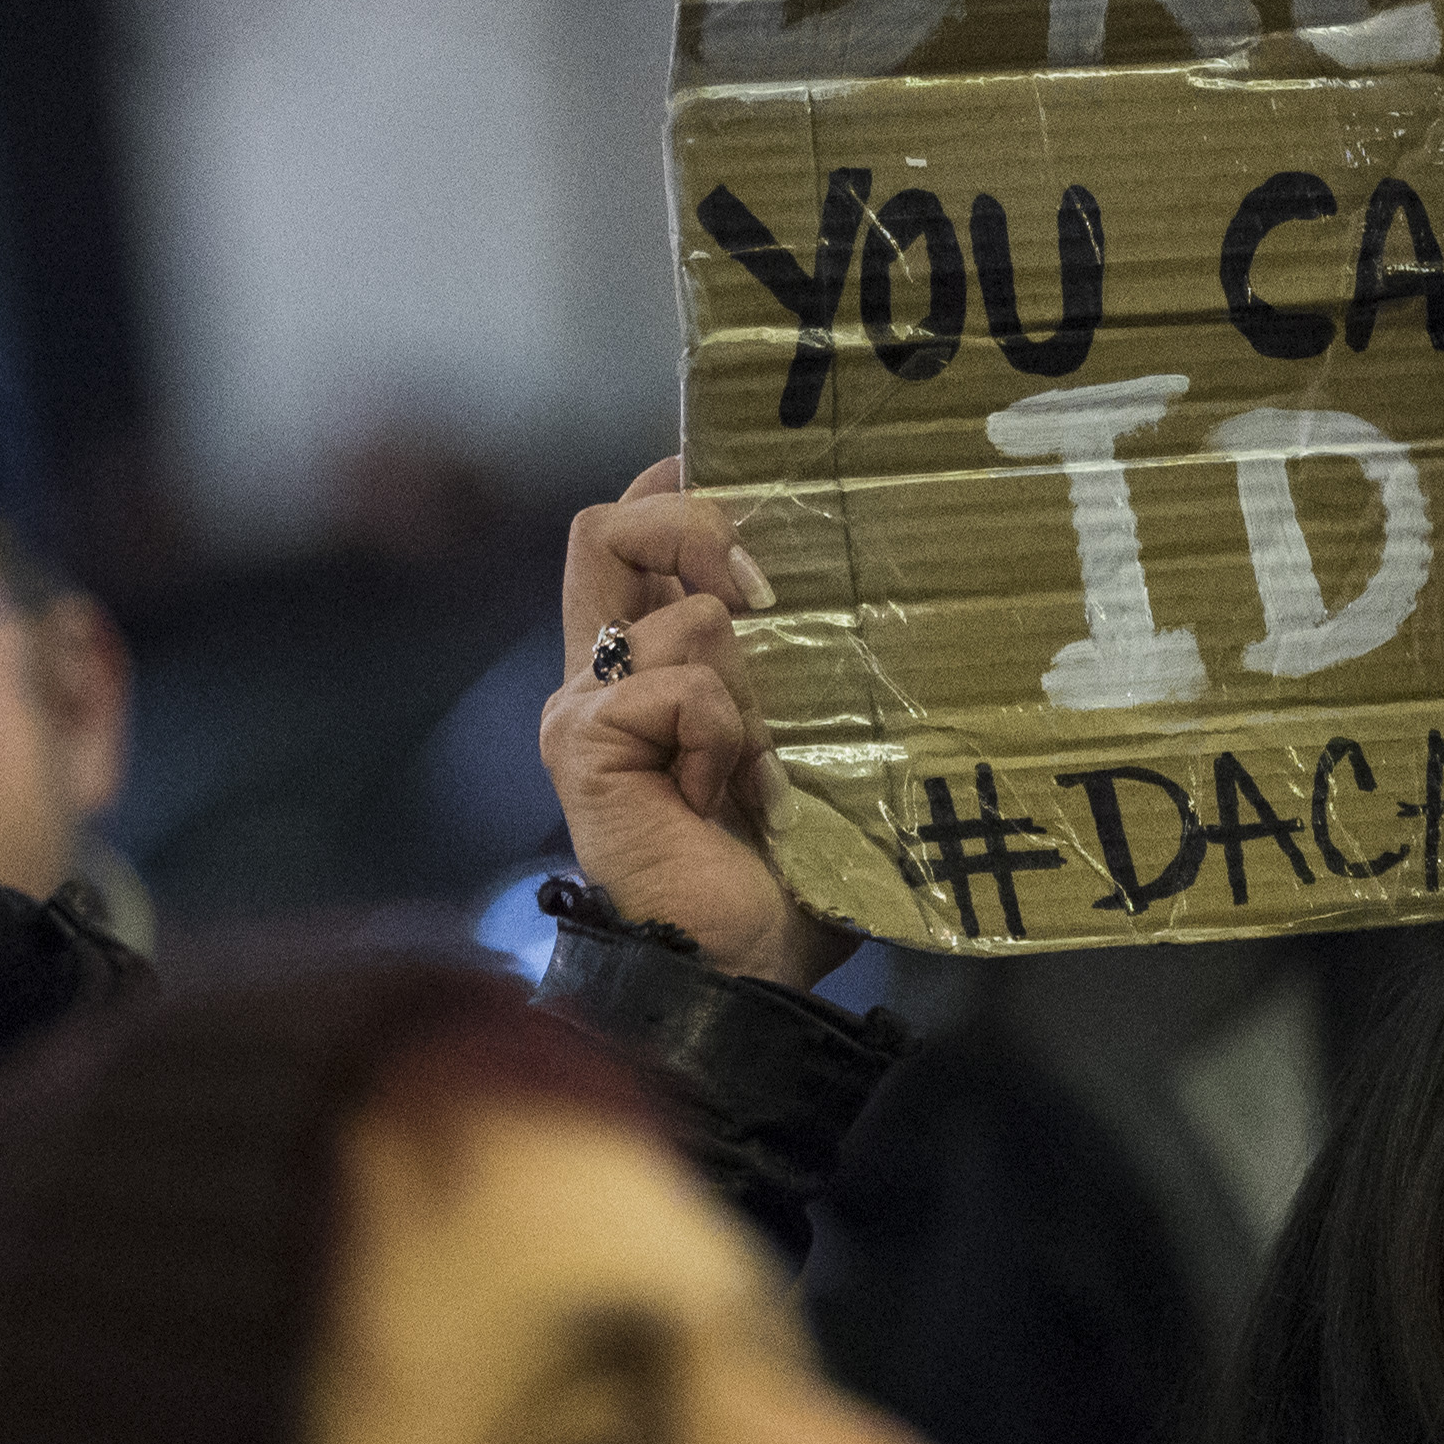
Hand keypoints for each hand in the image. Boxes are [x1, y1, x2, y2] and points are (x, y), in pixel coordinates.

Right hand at [541, 457, 852, 989]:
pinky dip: (725, 730)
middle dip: (693, 523)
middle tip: (766, 580)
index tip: (739, 472)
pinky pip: (676, 684)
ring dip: (756, 675)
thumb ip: (803, 672)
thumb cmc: (785, 873)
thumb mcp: (808, 746)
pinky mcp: (584, 742)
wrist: (739, 971)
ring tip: (768, 761)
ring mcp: (587, 707)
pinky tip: (732, 792)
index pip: (631, 538)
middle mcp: (602, 675)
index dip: (674, 488)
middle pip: (609, 528)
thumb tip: (859, 593)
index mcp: (648, 670)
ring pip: (682, 614)